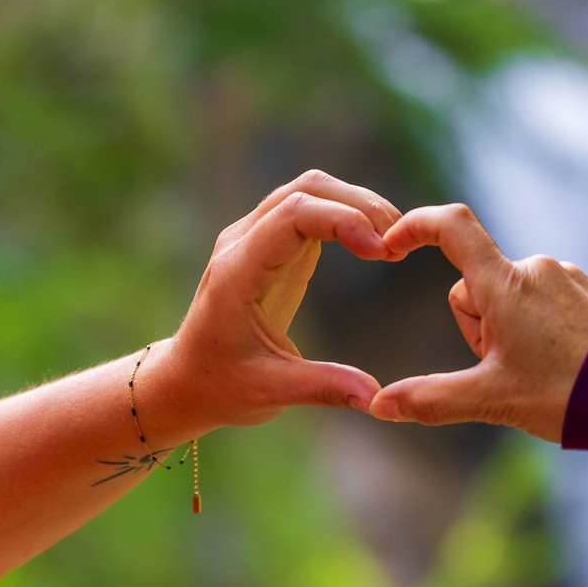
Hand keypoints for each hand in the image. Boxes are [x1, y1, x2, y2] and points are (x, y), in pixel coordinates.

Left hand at [142, 171, 401, 444]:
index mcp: (237, 273)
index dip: (343, 221)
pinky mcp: (270, 245)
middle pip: (306, 189)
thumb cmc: (222, 386)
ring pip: (309, 191)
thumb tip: (375, 397)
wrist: (186, 380)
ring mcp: (254, 238)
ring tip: (395, 242)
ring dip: (355, 205)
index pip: (292, 216)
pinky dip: (345, 216)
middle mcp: (242, 243)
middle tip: (401, 244)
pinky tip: (375, 245)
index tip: (382, 254)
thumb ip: (322, 387)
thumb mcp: (270, 392)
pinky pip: (310, 210)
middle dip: (359, 205)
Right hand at [366, 204, 587, 441]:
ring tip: (539, 371)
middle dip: (477, 327)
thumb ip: (431, 399)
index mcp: (506, 285)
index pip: (451, 227)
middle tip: (506, 369)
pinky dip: (536, 329)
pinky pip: (541, 302)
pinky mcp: (587, 292)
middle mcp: (536, 269)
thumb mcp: (491, 400)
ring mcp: (565, 278)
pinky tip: (559, 362)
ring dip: (506, 331)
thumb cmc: (567, 396)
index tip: (392, 245)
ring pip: (507, 298)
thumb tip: (379, 407)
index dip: (415, 226)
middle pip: (474, 287)